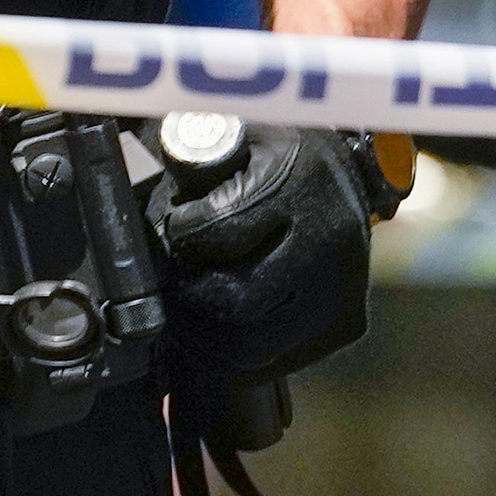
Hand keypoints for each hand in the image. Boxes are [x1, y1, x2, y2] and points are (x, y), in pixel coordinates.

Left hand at [146, 119, 400, 393]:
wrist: (342, 171)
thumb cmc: (273, 154)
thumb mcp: (232, 132)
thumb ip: (191, 157)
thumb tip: (151, 198)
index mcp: (299, 181)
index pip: (212, 233)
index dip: (177, 237)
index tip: (173, 231)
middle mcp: (329, 238)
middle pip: (232, 302)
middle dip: (187, 298)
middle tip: (171, 284)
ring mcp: (341, 287)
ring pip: (249, 346)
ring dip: (202, 336)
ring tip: (186, 310)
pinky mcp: (344, 323)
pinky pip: (271, 363)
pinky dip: (231, 354)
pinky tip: (216, 329)